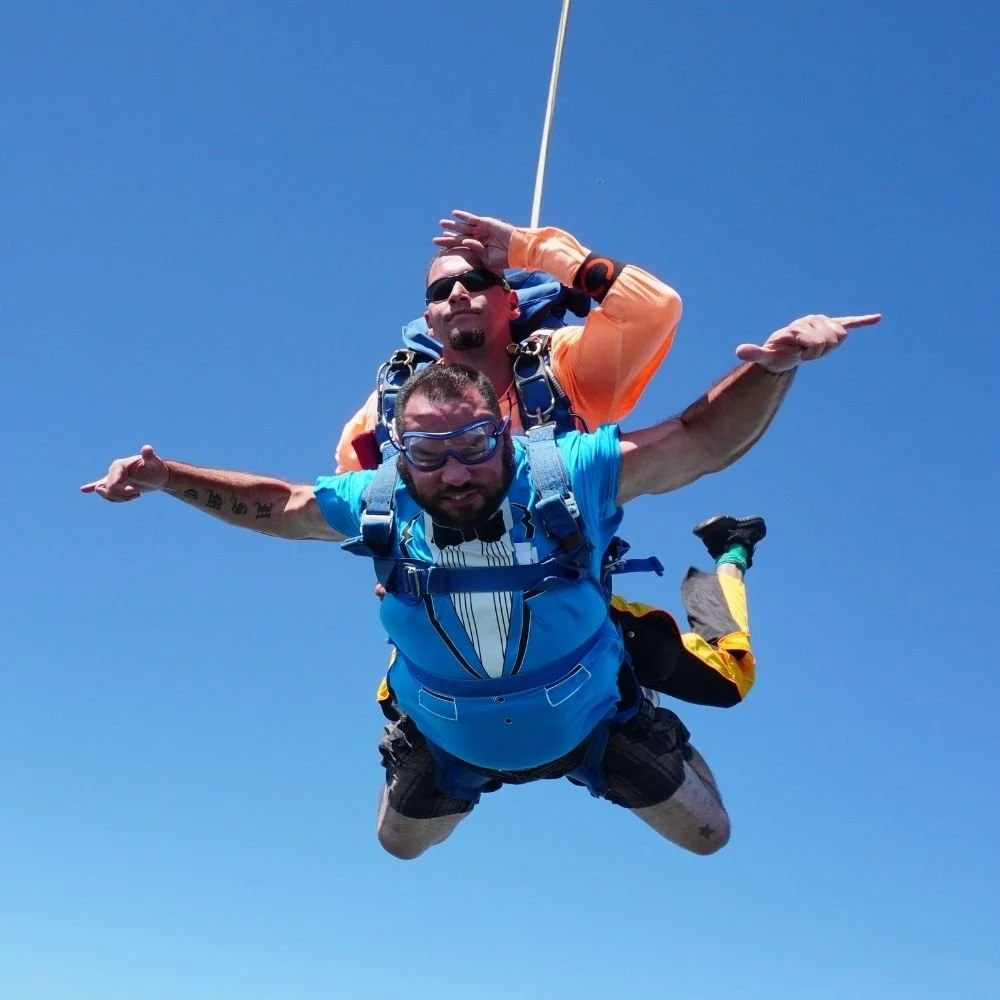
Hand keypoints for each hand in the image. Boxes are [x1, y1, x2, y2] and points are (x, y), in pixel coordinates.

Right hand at [80, 444, 168, 501]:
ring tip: (134, 495)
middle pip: (108, 490)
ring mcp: (113, 476)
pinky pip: (101, 486)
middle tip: (137, 493)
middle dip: (122, 496)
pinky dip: (92, 487)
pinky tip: (84, 489)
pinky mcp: (115, 483)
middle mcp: (113, 470)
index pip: (112, 483)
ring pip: (106, 493)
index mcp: (119, 466)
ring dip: (119, 499)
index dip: (122, 491)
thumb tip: (147, 449)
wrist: (159, 475)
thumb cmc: (157, 469)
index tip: (137, 492)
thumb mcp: (154, 464)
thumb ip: (149, 457)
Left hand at [433, 210, 514, 272]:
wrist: (517, 250)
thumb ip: (476, 251)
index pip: (461, 246)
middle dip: (448, 237)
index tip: (439, 246)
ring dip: (453, 225)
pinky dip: (463, 216)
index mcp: (478, 248)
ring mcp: (481, 230)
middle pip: (459, 236)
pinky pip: (472, 219)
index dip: (450, 245)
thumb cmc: (505, 258)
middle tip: (434, 239)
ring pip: (463, 227)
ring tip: (441, 223)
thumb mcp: (488, 259)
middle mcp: (478, 238)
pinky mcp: (486, 223)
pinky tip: (454, 213)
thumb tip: (464, 241)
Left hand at [736, 314, 881, 372]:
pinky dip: (862, 321)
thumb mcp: (766, 355)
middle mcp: (812, 320)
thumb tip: (740, 351)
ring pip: (841, 336)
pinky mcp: (833, 325)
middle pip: (832, 338)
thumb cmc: (776, 353)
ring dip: (829, 346)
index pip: (818, 342)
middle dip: (821, 350)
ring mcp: (823, 323)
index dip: (811, 352)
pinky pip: (849, 322)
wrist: (784, 349)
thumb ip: (755, 353)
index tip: (801, 355)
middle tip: (806, 352)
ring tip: (814, 347)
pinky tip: (876, 318)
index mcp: (800, 326)